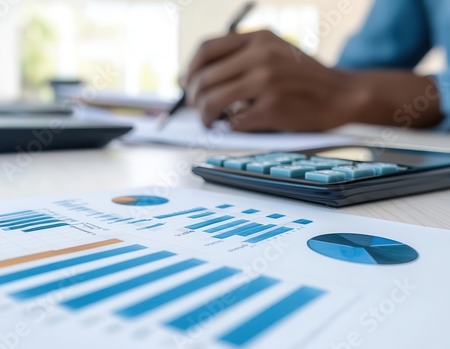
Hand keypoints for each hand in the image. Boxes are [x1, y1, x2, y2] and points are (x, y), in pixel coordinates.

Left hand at [183, 30, 356, 131]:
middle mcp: (260, 56)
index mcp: (258, 39)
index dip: (190, 69)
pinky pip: (234, 121)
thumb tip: (203, 77)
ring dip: (204, 116)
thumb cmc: (305, 77)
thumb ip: (243, 57)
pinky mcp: (272, 107)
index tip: (187, 83)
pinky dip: (228, 127)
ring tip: (210, 121)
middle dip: (194, 98)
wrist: (342, 94)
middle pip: (204, 78)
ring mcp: (266, 81)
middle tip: (197, 108)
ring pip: (212, 101)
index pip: (206, 49)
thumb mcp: (276, 51)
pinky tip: (233, 127)